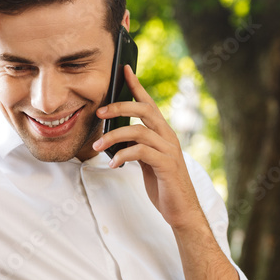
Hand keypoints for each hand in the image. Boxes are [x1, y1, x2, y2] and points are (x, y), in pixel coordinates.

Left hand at [92, 66, 207, 231]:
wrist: (181, 210)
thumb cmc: (164, 185)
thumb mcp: (148, 162)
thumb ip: (138, 146)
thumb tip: (116, 137)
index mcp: (163, 133)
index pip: (149, 104)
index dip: (137, 85)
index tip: (124, 69)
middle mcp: (168, 137)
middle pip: (144, 110)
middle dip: (120, 107)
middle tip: (99, 113)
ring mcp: (169, 150)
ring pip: (138, 131)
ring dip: (113, 137)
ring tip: (97, 146)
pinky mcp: (166, 165)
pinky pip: (141, 152)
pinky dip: (123, 156)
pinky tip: (113, 165)